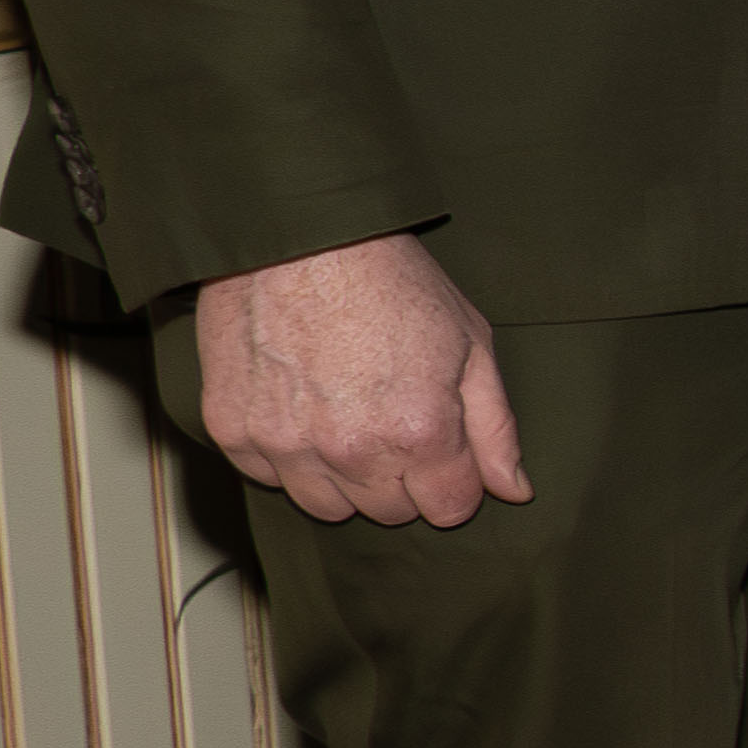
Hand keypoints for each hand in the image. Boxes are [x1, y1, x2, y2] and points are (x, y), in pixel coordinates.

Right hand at [190, 229, 522, 531]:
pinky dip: (288, 457)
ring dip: (343, 478)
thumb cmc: (392, 281)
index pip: (448, 510)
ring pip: (326, 507)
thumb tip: (515, 491)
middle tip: (394, 421)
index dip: (453, 482)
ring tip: (347, 419)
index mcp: (418, 432)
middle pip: (388, 512)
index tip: (444, 451)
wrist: (299, 235)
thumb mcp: (471, 343)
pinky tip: (302, 409)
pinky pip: (267, 477)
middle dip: (402, 479)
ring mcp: (284, 444)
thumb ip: (495, 428)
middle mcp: (349, 450)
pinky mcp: (232, 430)